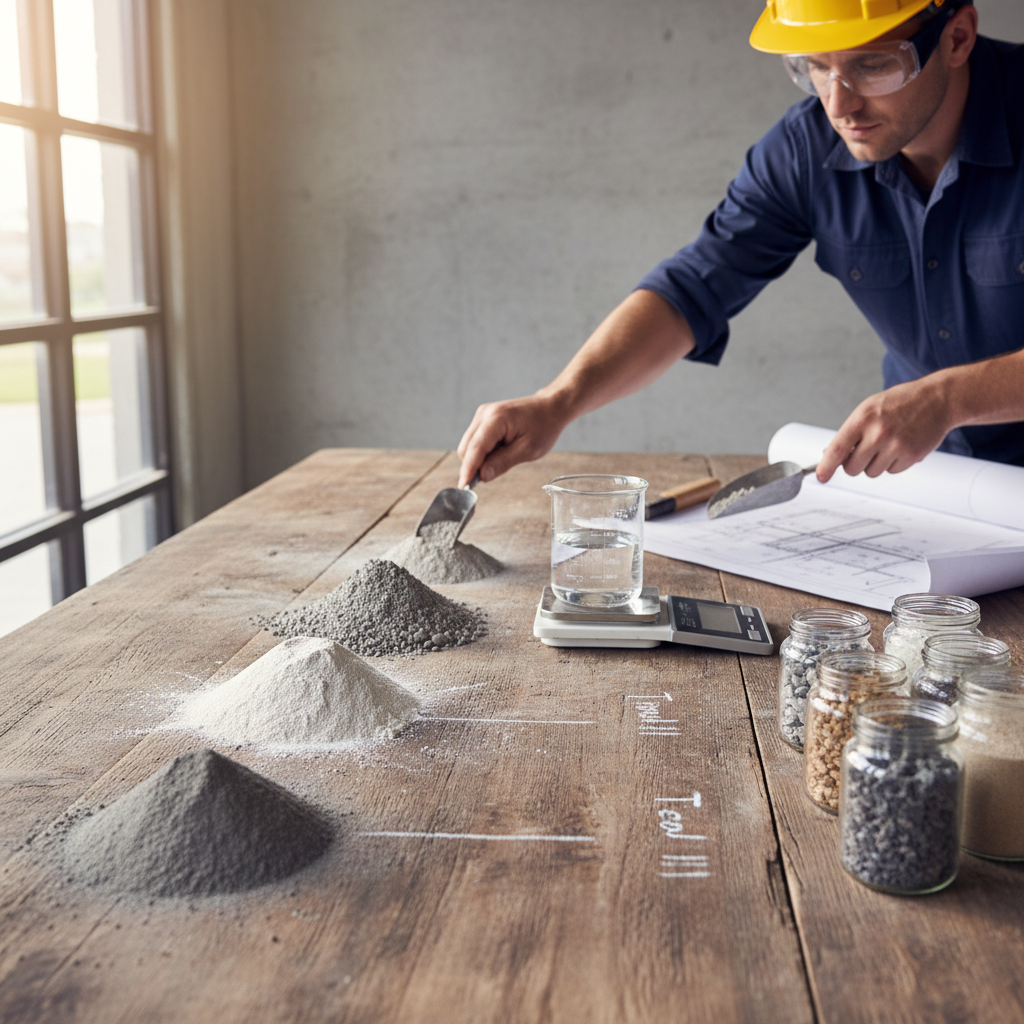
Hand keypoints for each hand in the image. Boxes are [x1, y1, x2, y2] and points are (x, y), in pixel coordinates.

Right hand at [457, 394, 571, 486]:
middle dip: (473, 466)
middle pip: (466, 448)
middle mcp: (484, 414)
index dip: (468, 470)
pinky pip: (475, 440)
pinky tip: (501, 451)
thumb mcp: (527, 450)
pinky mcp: (483, 418)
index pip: (474, 449)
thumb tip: (482, 476)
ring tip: (504, 457)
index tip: (464, 487)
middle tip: (490, 477)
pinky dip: (483, 451)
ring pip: (468, 446)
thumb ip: (502, 463)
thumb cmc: (543, 427)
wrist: (549, 408)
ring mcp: (482, 415)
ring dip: (479, 459)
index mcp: (495, 419)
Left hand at [817, 377, 951, 482]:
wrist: (937, 399)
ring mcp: (895, 446)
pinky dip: (893, 463)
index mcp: (863, 418)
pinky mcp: (911, 456)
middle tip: (864, 450)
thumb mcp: (869, 409)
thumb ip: (850, 432)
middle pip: (852, 468)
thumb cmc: (900, 403)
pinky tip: (901, 445)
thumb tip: (830, 456)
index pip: (837, 449)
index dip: (826, 467)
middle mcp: (878, 433)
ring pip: (871, 472)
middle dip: (854, 464)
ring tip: (887, 443)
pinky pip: (891, 472)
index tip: (821, 477)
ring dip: (875, 464)